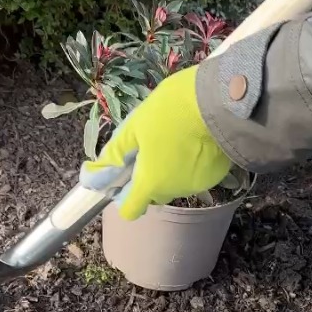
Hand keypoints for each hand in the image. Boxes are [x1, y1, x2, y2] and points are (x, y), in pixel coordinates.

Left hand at [79, 65, 230, 219]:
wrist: (221, 100)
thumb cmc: (171, 111)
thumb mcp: (134, 127)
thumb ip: (113, 156)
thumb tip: (91, 178)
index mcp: (151, 182)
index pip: (130, 210)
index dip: (122, 195)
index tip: (123, 176)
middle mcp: (173, 191)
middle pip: (152, 194)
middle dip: (146, 176)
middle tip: (148, 146)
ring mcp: (197, 185)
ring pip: (174, 183)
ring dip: (168, 169)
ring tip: (173, 138)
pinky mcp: (215, 176)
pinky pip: (194, 176)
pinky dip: (189, 164)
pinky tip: (192, 140)